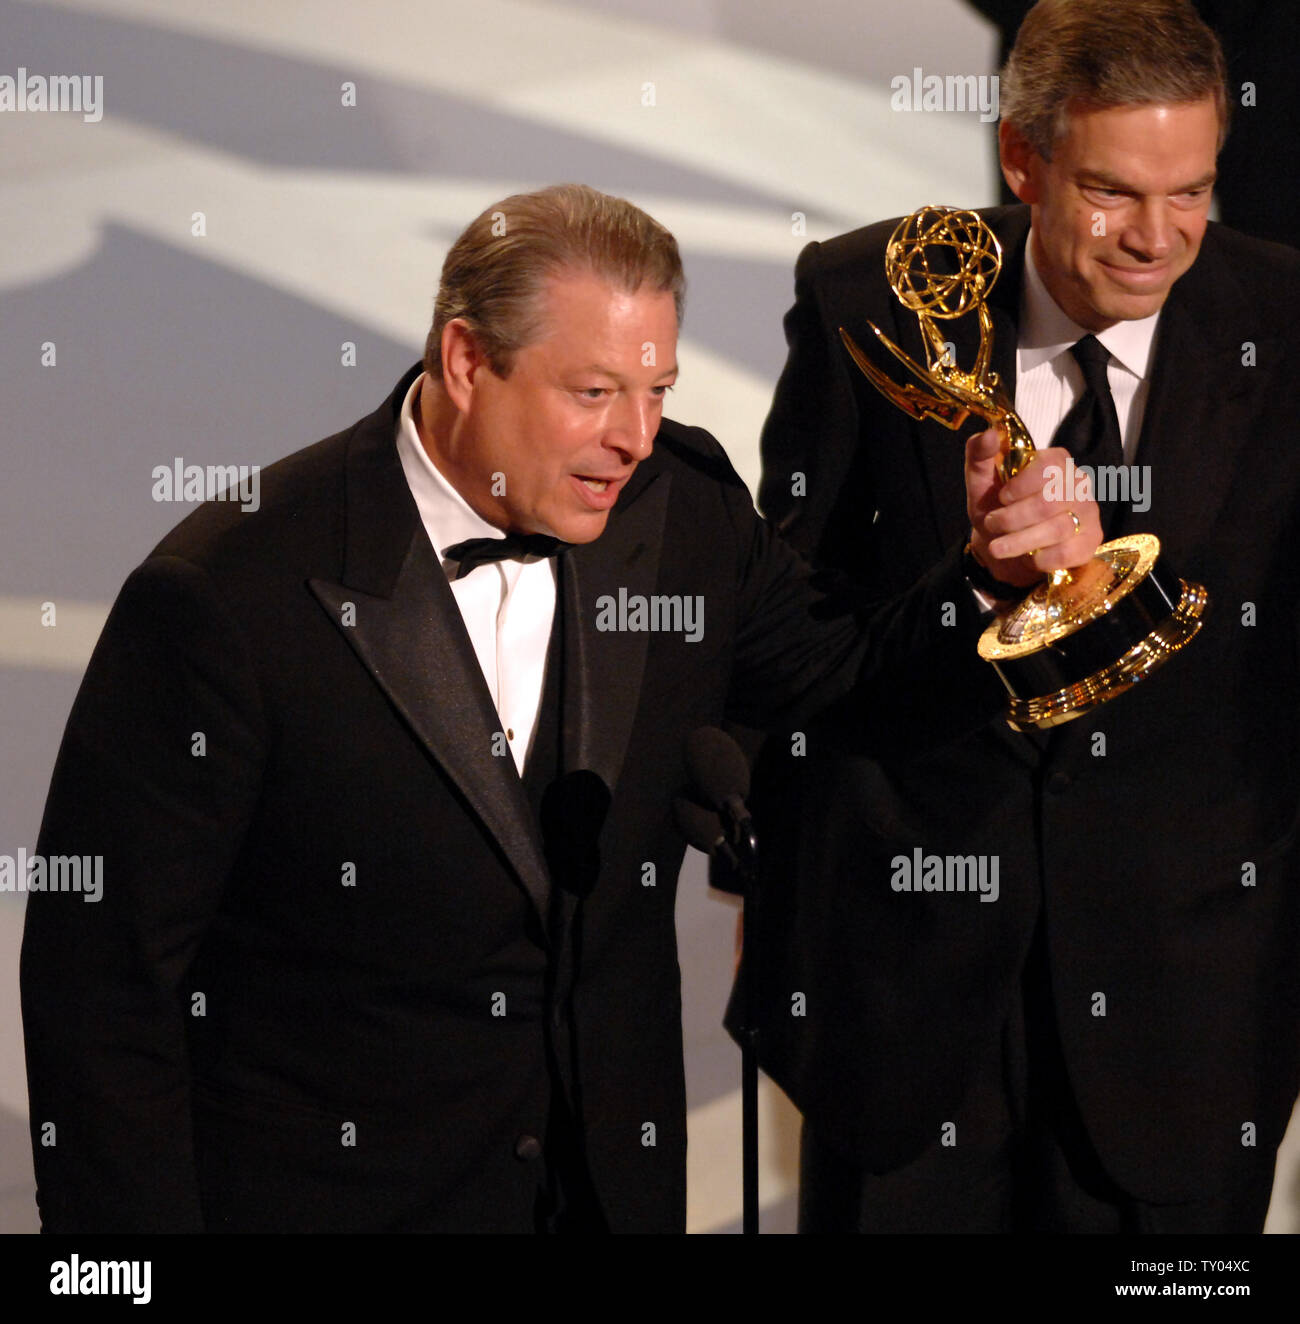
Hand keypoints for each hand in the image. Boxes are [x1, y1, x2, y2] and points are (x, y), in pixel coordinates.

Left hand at [965, 427, 1101, 590]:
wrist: (1003, 545)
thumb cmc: (996, 508)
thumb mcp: (980, 481)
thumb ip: (980, 454)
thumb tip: (990, 434)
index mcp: (1055, 461)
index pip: (1049, 466)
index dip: (1021, 486)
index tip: (1002, 497)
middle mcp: (1078, 483)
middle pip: (1051, 501)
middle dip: (1013, 518)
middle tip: (993, 524)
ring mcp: (1088, 513)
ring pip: (1058, 529)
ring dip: (1019, 541)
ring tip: (998, 546)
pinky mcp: (1090, 542)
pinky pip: (1067, 553)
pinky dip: (1040, 559)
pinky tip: (1027, 557)